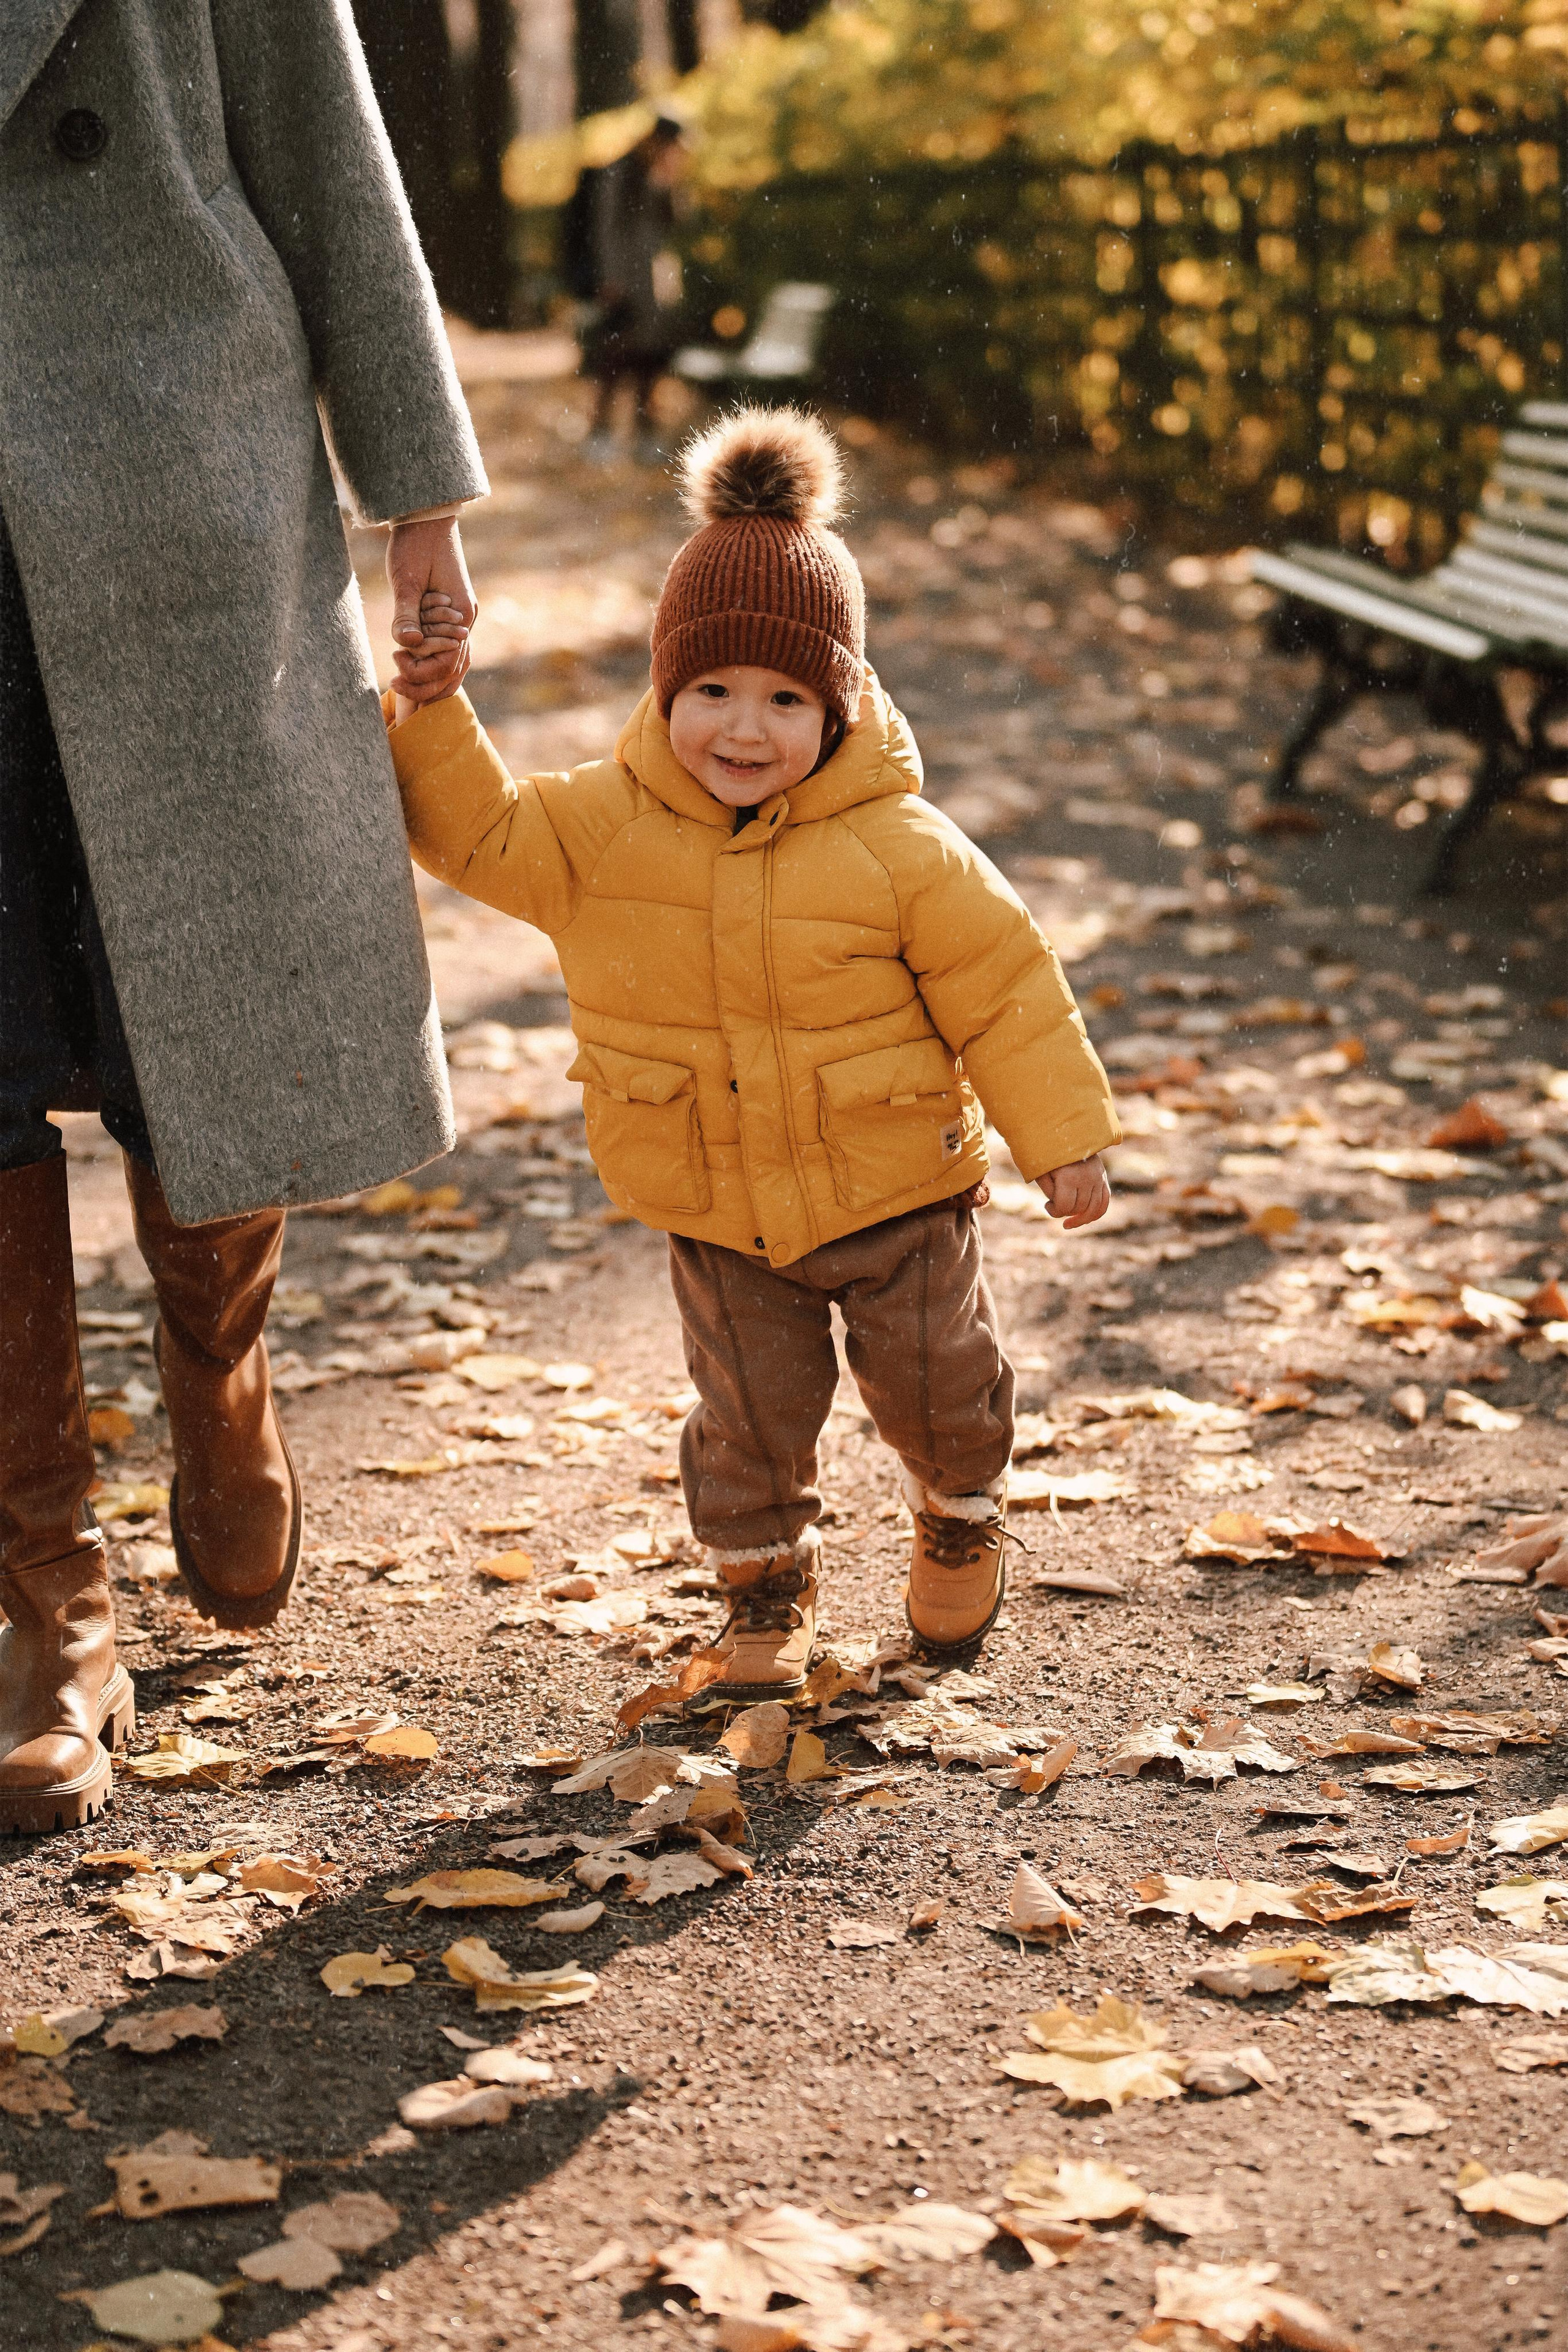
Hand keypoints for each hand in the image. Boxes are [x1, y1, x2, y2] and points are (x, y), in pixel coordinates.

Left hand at [388, 517, 475, 705]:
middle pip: (453, 668)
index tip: (394, 661)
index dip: (421, 671)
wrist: (426, 517)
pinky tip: (411, 661)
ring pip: (453, 661)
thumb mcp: (406, 580)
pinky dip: (431, 659)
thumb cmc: (415, 544)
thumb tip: (407, 646)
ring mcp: (461, 616)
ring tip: (401, 679)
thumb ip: (406, 615)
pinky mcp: (450, 611)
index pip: (446, 661)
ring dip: (429, 674)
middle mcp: (466, 619)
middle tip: (394, 684)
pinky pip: (446, 646)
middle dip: (425, 681)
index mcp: (461, 613)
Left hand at [1036, 1153, 1110, 1229]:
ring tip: (1069, 1221)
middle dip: (1065, 1211)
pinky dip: (1096, 1213)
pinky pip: (1104, 1201)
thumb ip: (1048, 1190)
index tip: (1047, 1205)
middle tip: (1054, 1205)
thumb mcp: (1041, 1169)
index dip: (1053, 1211)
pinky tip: (1086, 1219)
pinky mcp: (1103, 1177)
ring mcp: (1097, 1178)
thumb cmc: (1048, 1152)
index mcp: (1069, 1177)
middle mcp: (1086, 1179)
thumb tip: (1057, 1206)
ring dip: (1080, 1217)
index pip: (1064, 1207)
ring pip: (1093, 1208)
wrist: (1067, 1133)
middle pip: (1078, 1209)